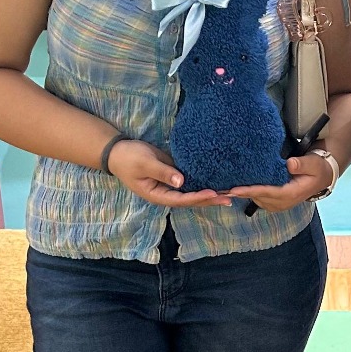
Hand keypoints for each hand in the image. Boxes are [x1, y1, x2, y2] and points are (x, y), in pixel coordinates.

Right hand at [107, 139, 234, 207]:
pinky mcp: (174, 176)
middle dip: (210, 199)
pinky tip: (217, 181)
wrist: (119, 151)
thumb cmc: (129, 158)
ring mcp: (170, 186)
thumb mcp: (145, 164)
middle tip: (230, 197)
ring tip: (230, 192)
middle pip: (191, 200)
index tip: (214, 193)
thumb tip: (181, 182)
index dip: (198, 197)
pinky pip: (191, 182)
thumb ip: (163, 172)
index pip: (182, 199)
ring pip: (193, 192)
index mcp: (158, 195)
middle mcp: (167, 194)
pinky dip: (203, 182)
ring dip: (210, 193)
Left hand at [228, 152, 333, 211]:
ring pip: (255, 198)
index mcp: (291, 194)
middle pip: (256, 197)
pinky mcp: (272, 201)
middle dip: (239, 193)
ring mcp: (277, 204)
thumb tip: (289, 165)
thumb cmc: (317, 168)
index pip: (267, 192)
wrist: (321, 177)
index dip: (250, 191)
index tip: (234, 190)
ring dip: (240, 193)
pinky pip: (257, 197)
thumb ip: (302, 164)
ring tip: (222, 187)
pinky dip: (246, 192)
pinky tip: (234, 186)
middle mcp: (282, 203)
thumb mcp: (314, 164)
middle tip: (219, 188)